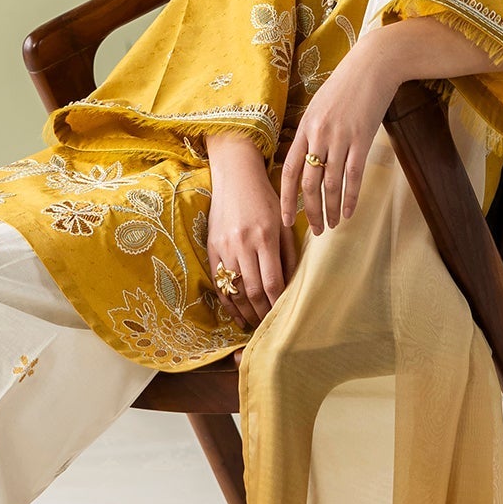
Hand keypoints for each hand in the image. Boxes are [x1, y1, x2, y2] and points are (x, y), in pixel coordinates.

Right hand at [205, 136, 299, 331]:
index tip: (284, 316)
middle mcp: (242, 244)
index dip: (278, 304)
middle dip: (262, 313)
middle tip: (270, 326)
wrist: (234, 177)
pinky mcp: (211, 248)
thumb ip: (288, 254)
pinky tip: (237, 315)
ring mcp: (224, 247)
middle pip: (252, 290)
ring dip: (246, 312)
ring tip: (256, 324)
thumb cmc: (264, 198)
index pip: (272, 281)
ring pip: (234, 290)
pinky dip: (228, 303)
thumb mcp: (283, 222)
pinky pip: (218, 283)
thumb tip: (291, 285)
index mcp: (264, 237)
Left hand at [280, 30, 398, 234]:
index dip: (286, 198)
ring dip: (331, 209)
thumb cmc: (347, 84)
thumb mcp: (320, 105)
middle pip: (308, 183)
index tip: (286, 219)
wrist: (373, 64)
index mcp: (304, 127)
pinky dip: (350, 197)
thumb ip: (311, 130)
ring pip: (331, 184)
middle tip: (314, 230)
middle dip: (310, 211)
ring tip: (332, 225)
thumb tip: (307, 157)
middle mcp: (318, 135)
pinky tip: (349, 212)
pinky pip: (353, 175)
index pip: (289, 170)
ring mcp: (340, 137)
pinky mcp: (362, 138)